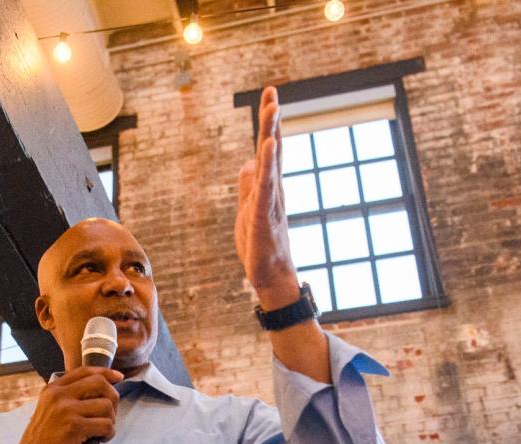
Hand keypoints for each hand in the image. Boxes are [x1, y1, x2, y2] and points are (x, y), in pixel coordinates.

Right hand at [8, 366, 122, 443]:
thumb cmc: (41, 441)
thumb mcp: (48, 410)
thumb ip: (67, 398)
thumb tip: (99, 391)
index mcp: (52, 389)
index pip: (84, 371)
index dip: (105, 372)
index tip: (118, 377)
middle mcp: (59, 395)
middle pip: (100, 383)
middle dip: (113, 398)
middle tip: (110, 414)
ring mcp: (66, 410)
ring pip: (106, 405)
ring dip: (111, 419)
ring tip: (102, 431)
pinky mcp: (75, 427)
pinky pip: (106, 425)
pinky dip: (109, 433)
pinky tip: (101, 439)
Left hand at [235, 86, 300, 308]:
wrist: (270, 275)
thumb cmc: (260, 245)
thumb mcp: (247, 209)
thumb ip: (248, 186)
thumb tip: (247, 163)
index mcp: (268, 186)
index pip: (268, 148)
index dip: (268, 123)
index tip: (269, 95)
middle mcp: (273, 188)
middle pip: (272, 148)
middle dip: (271, 119)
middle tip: (271, 91)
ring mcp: (270, 200)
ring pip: (271, 161)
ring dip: (271, 133)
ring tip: (273, 108)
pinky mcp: (264, 214)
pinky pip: (265, 185)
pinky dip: (267, 164)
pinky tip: (268, 145)